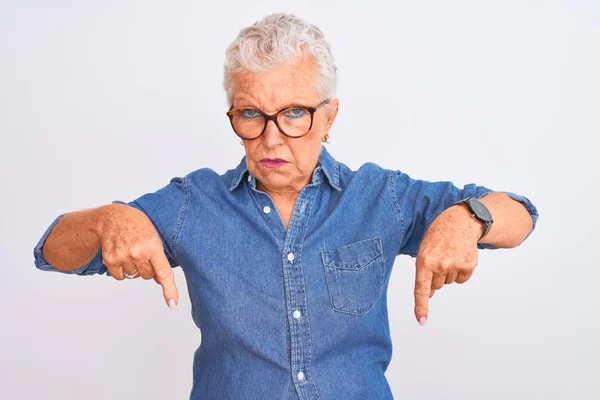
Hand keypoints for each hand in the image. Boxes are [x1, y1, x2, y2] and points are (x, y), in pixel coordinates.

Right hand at [97, 204, 177, 308]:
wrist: (114, 217)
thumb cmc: (138, 226)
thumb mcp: (154, 238)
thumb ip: (159, 260)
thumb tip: (160, 281)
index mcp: (153, 247)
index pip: (164, 273)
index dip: (169, 290)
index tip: (172, 304)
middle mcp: (138, 253)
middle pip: (149, 276)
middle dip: (148, 268)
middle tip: (143, 253)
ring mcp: (123, 257)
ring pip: (135, 276)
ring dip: (135, 268)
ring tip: (132, 251)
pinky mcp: (110, 260)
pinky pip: (120, 277)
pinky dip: (122, 271)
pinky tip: (122, 256)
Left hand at [413, 205, 482, 324]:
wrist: (460, 221)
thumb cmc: (439, 235)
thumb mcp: (425, 250)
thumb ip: (424, 272)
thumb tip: (428, 293)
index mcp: (424, 260)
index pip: (421, 288)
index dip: (421, 306)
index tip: (421, 320)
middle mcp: (440, 264)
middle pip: (436, 286)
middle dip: (436, 276)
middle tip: (439, 258)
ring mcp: (455, 266)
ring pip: (448, 282)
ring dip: (448, 273)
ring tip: (449, 254)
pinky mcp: (469, 266)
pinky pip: (461, 280)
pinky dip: (460, 272)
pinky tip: (459, 257)